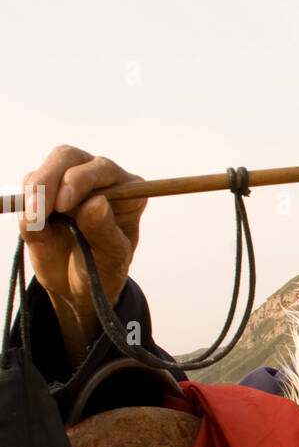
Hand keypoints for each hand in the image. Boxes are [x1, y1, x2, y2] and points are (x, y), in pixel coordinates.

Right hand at [18, 145, 146, 365]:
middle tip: (39, 211)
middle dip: (49, 181)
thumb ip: (104, 230)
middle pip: (67, 157)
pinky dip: (25, 209)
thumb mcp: (112, 257)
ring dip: (34, 196)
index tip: (64, 205)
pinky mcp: (42, 196)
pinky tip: (36, 232)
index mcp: (125, 188)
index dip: (79, 180)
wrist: (80, 289)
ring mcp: (66, 185)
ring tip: (36, 226)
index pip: (101, 168)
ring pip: (43, 172)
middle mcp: (96, 179)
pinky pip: (27, 191)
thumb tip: (96, 202)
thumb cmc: (104, 270)